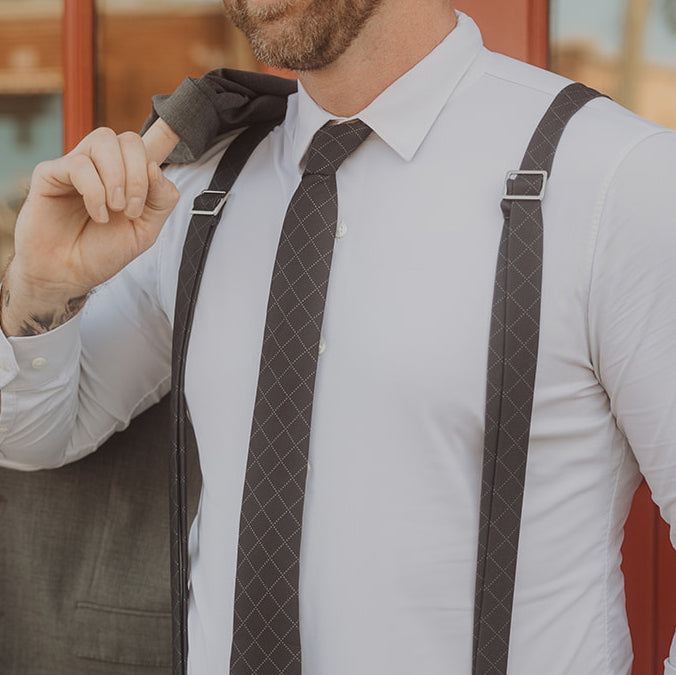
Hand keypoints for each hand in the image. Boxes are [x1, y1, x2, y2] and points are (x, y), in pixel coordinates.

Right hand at [2, 120, 180, 336]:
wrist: (69, 274)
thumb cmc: (104, 251)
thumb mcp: (145, 230)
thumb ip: (160, 200)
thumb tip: (156, 167)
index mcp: (132, 177)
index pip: (153, 143)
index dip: (170, 127)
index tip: (184, 115)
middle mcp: (107, 165)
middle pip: (131, 139)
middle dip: (139, 175)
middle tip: (132, 209)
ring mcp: (79, 165)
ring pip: (105, 141)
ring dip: (119, 178)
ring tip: (116, 209)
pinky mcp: (53, 172)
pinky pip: (80, 164)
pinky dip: (95, 191)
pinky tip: (98, 213)